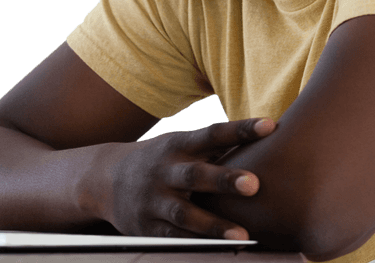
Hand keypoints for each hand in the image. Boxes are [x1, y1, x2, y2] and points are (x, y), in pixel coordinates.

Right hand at [97, 117, 275, 239]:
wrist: (104, 180)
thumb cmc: (161, 160)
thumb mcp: (180, 144)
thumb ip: (216, 145)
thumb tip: (266, 134)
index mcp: (177, 145)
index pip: (212, 133)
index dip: (241, 129)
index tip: (270, 126)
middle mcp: (165, 170)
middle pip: (196, 175)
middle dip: (224, 180)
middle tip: (255, 184)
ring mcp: (154, 200)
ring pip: (184, 213)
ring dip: (213, 224)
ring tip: (242, 235)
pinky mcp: (148, 226)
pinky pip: (173, 237)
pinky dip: (195, 244)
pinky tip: (219, 249)